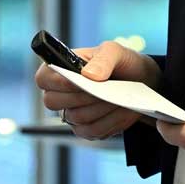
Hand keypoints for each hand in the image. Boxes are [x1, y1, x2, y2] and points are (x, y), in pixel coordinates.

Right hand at [35, 41, 162, 140]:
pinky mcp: (86, 130)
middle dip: (82, 96)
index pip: (43, 78)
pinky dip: (111, 121)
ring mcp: (72, 113)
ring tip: (120, 99)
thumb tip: (88, 75)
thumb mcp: (116, 52)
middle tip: (105, 90)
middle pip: (53, 102)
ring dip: (101, 108)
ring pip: (77, 118)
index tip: (80, 79)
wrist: (141, 82)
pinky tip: (124, 110)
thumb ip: (103, 59)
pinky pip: (92, 131)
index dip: (57, 81)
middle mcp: (62, 93)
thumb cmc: (122, 63)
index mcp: (62, 68)